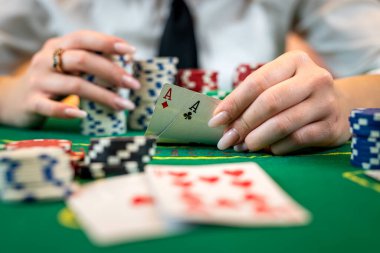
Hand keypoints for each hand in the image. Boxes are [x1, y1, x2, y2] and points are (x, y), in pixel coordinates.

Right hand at [0, 30, 139, 126]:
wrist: (15, 99)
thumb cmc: (53, 81)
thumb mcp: (67, 66)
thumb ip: (90, 62)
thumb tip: (128, 65)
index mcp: (58, 46)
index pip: (84, 38)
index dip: (108, 42)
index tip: (132, 51)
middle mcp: (46, 59)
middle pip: (83, 60)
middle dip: (112, 72)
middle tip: (134, 84)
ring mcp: (38, 80)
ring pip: (74, 85)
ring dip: (104, 95)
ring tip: (125, 104)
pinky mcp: (32, 101)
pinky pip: (50, 107)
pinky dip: (68, 111)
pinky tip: (84, 114)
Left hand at [208, 51, 351, 154]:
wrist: (339, 106)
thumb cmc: (295, 95)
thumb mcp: (276, 85)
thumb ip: (250, 98)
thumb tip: (220, 120)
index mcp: (294, 61)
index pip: (257, 82)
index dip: (234, 103)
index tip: (216, 121)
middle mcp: (314, 78)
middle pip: (269, 102)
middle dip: (243, 123)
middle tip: (227, 140)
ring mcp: (326, 102)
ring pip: (283, 123)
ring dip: (257, 138)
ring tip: (242, 147)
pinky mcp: (332, 127)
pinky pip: (297, 140)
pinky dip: (277, 147)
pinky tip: (268, 149)